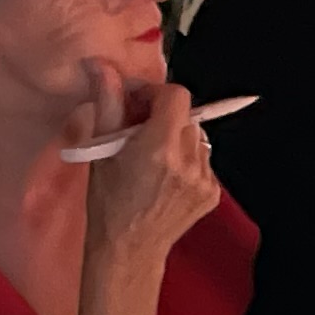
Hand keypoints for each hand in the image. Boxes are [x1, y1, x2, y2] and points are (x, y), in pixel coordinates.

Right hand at [76, 69, 219, 272]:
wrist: (128, 250)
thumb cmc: (108, 201)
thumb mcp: (101, 149)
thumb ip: (107, 101)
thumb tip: (101, 64)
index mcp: (160, 147)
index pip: (176, 94)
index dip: (155, 94)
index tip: (135, 106)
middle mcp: (189, 161)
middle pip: (185, 114)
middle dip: (163, 115)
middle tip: (139, 131)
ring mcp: (206, 179)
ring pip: (196, 136)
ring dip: (176, 136)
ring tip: (152, 157)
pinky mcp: (213, 193)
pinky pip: (203, 160)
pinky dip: (186, 160)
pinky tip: (164, 176)